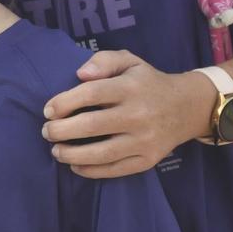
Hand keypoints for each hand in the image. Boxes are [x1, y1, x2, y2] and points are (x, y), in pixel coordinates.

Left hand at [41, 49, 214, 177]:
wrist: (186, 107)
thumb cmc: (147, 82)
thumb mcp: (129, 61)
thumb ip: (103, 60)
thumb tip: (80, 74)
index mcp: (131, 88)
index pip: (91, 94)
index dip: (64, 102)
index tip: (47, 110)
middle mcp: (139, 115)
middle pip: (92, 126)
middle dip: (61, 130)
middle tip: (46, 131)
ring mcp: (144, 140)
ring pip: (102, 153)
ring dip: (72, 154)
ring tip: (55, 151)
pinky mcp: (148, 160)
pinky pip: (115, 169)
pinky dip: (91, 171)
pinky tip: (75, 165)